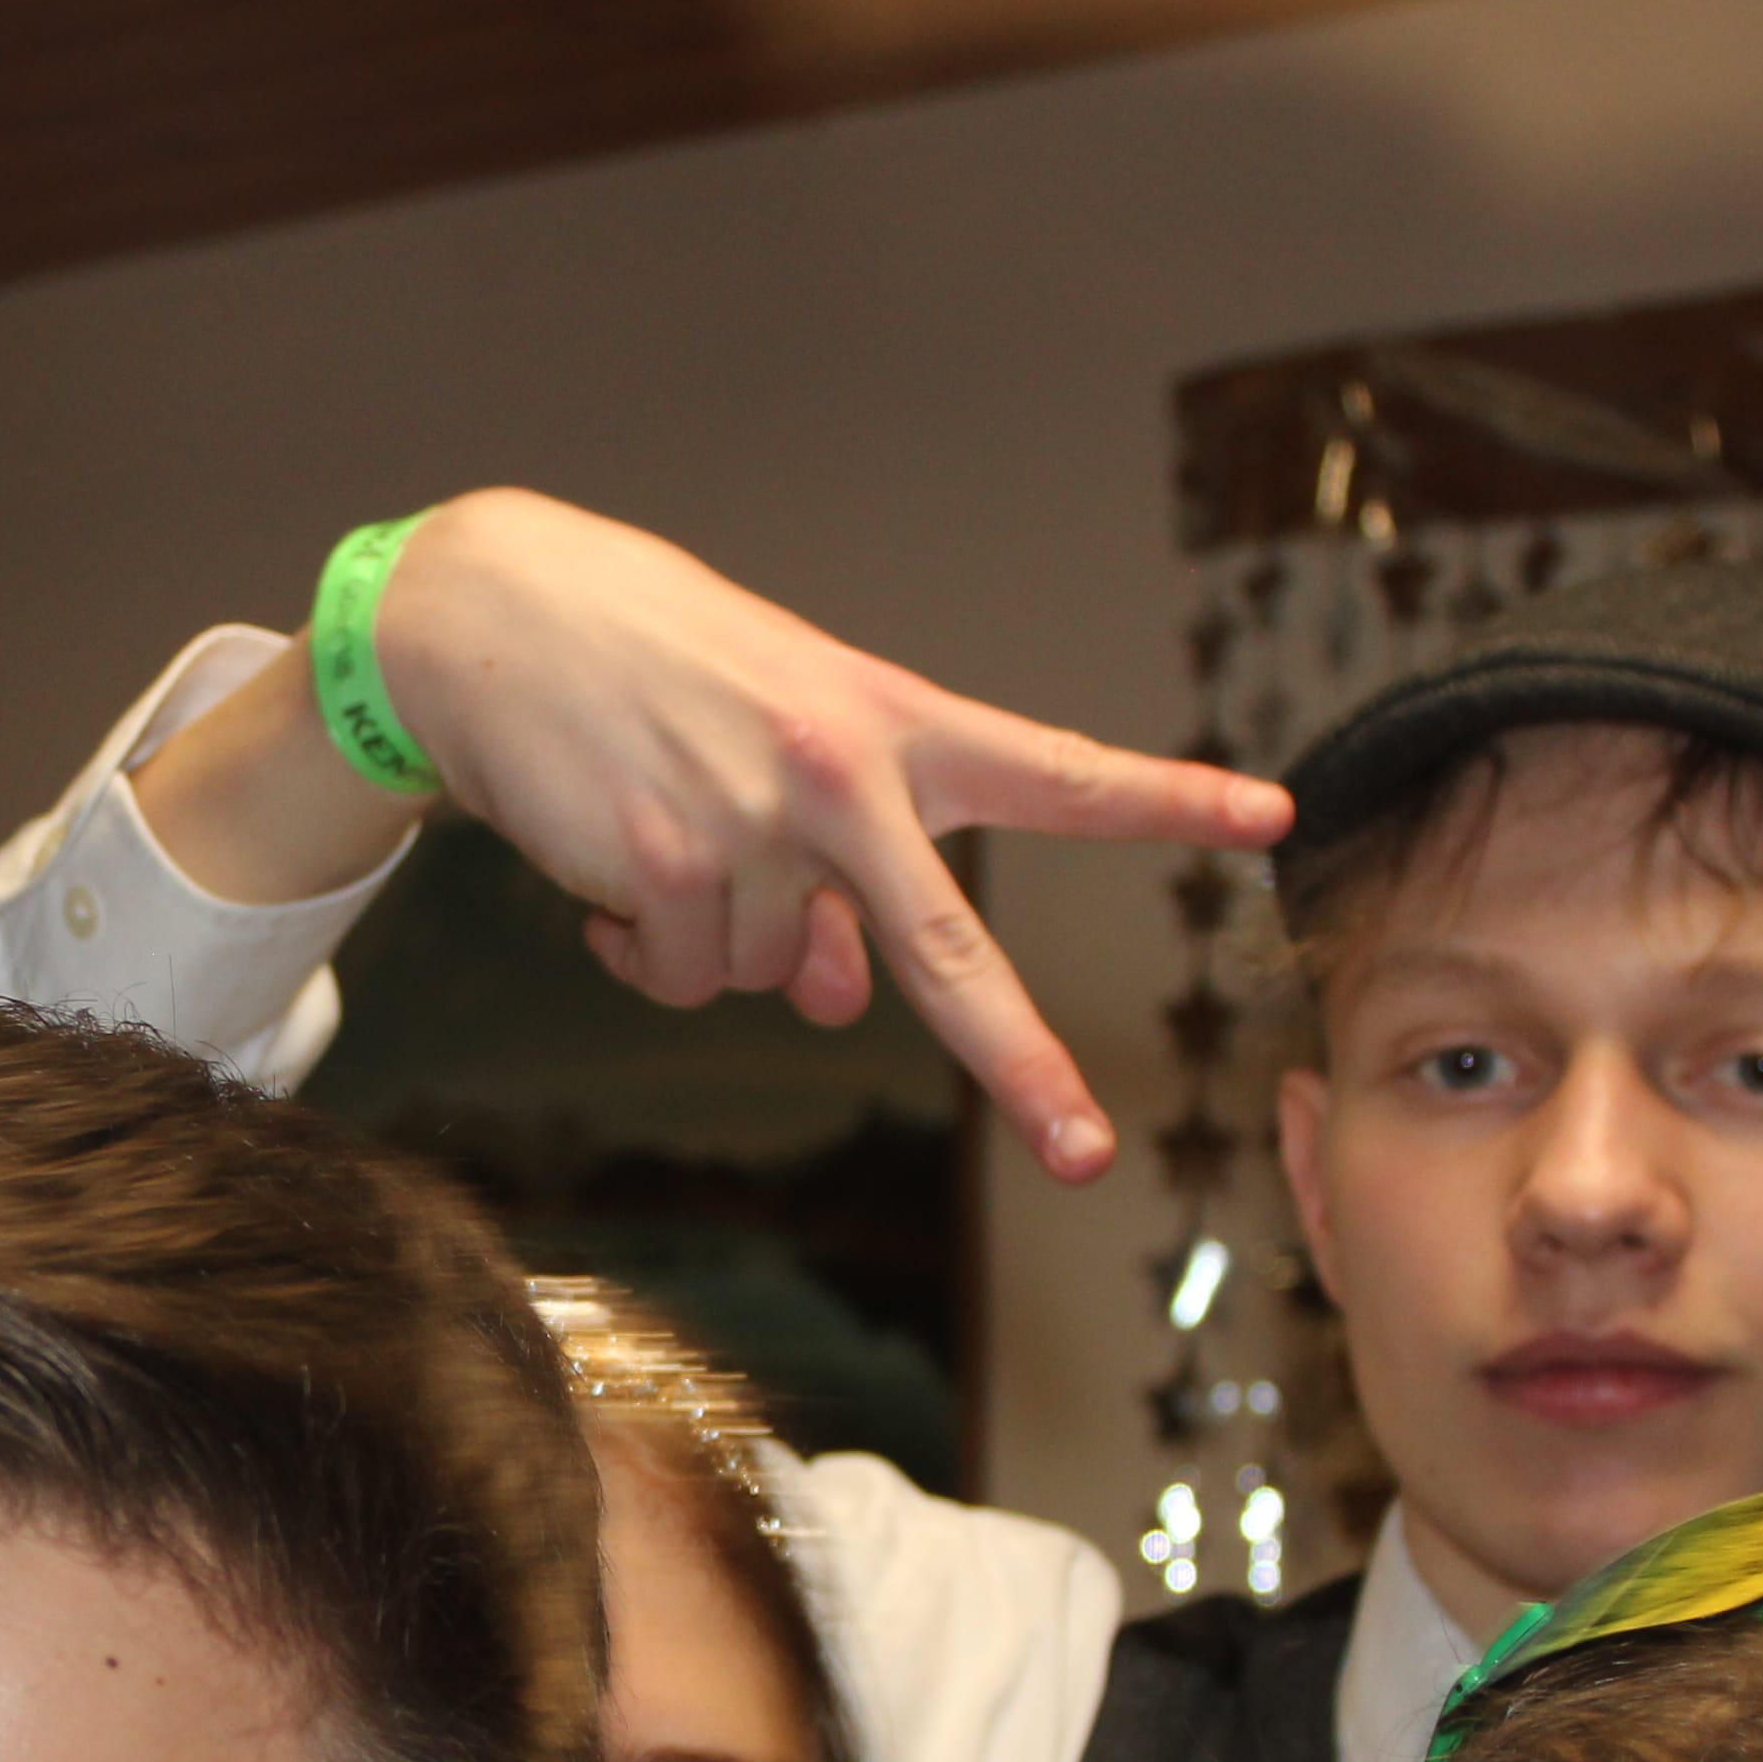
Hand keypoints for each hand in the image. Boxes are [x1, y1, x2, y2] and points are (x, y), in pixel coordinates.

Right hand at [379, 487, 1287, 1178]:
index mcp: (893, 721)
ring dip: (714, 939)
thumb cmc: (651, 670)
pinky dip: (644, 948)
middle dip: (1022, 1062)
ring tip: (662, 836)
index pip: (1051, 769)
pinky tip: (613, 865)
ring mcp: (755, 824)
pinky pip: (684, 978)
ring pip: (767, 980)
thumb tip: (845, 998)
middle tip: (1085, 1152)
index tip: (1267, 817)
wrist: (495, 609)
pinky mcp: (666, 865)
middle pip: (951, 949)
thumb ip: (838, 869)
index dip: (1162, 799)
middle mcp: (841, 773)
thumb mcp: (773, 747)